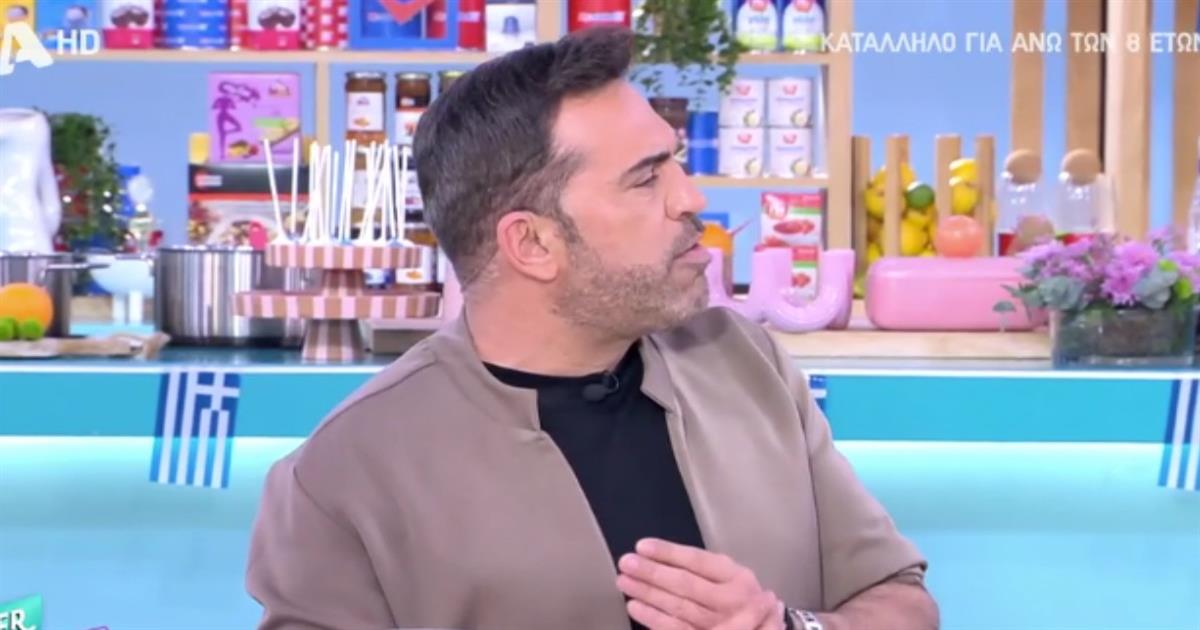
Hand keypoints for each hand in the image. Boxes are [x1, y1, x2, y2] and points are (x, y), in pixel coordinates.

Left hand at [615, 538, 785, 629]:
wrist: (765, 628)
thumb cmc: (743, 600)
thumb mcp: (732, 577)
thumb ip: (705, 567)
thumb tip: (656, 552)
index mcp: (737, 577)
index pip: (698, 561)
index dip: (669, 553)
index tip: (643, 546)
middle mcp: (730, 600)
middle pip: (686, 584)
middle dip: (653, 572)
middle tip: (627, 562)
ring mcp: (719, 623)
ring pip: (678, 607)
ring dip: (648, 593)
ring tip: (625, 581)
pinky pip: (676, 628)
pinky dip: (653, 618)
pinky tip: (634, 606)